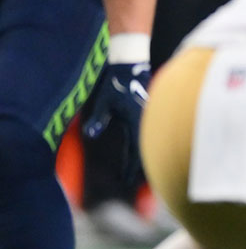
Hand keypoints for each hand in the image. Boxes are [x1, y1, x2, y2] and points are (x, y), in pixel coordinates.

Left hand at [84, 42, 150, 184]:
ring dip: (147, 161)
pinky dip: (148, 149)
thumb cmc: (115, 79)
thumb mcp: (103, 99)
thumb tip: (91, 136)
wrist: (129, 59)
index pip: (137, 152)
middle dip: (143, 172)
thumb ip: (98, 119)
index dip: (132, 170)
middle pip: (149, 153)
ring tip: (144, 178)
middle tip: (137, 189)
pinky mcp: (148, 113)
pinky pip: (150, 136)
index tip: (126, 184)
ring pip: (151, 145)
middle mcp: (147, 121)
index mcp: (138, 121)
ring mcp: (150, 117)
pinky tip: (144, 155)